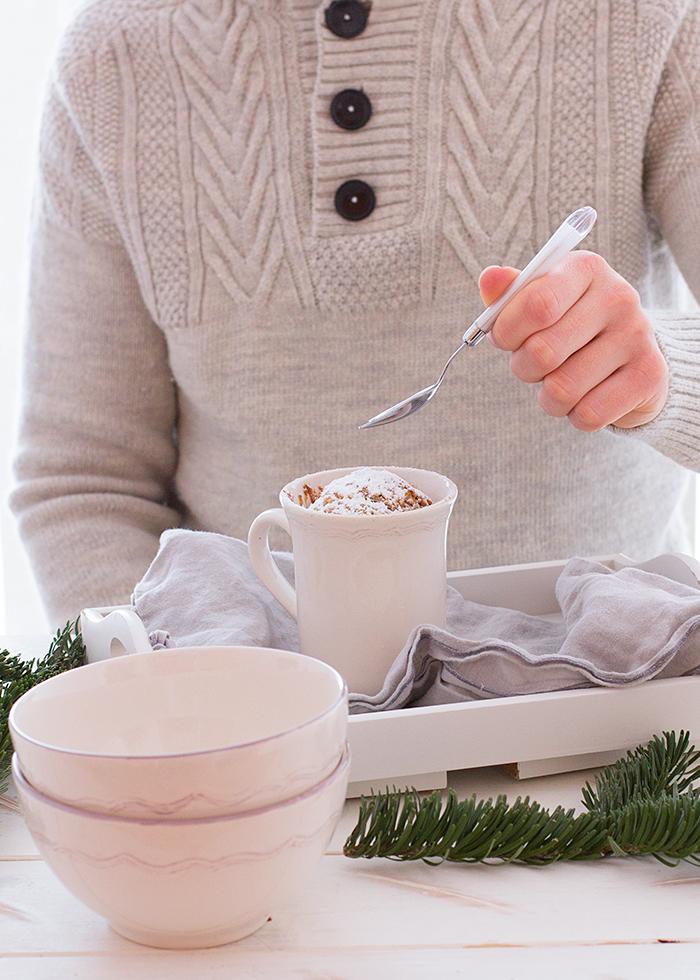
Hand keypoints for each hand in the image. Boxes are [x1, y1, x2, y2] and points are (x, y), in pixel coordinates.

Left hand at [479, 252, 668, 430]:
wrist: (632, 356)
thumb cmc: (572, 326)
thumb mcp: (542, 302)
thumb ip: (511, 294)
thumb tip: (489, 279)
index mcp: (585, 269)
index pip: (536, 305)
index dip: (506, 332)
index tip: (503, 339)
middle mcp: (617, 296)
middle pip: (543, 352)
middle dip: (524, 368)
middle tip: (533, 365)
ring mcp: (637, 336)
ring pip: (562, 389)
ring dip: (548, 398)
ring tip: (560, 383)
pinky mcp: (649, 376)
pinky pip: (588, 414)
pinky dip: (575, 415)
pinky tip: (586, 397)